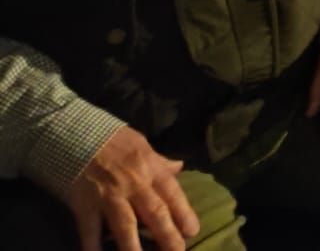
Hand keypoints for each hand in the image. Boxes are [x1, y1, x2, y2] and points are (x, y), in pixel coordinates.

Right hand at [52, 126, 199, 250]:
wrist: (74, 133)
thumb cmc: (110, 139)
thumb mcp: (141, 144)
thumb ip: (159, 161)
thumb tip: (179, 167)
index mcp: (150, 167)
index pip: (172, 193)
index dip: (184, 213)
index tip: (193, 231)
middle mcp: (134, 183)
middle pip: (155, 212)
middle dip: (168, 235)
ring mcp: (109, 195)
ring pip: (126, 226)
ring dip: (135, 247)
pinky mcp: (84, 204)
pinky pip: (90, 230)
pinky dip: (93, 247)